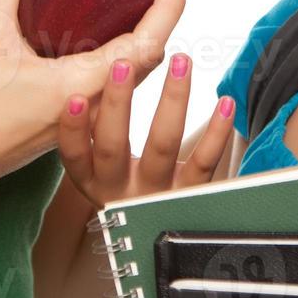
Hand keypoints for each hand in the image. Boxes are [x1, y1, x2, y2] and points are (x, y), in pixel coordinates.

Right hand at [0, 0, 187, 191]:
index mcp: (87, 83)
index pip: (147, 43)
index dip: (169, 10)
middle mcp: (98, 102)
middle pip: (149, 57)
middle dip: (163, 18)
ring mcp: (89, 114)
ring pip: (133, 72)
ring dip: (144, 36)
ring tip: (144, 1)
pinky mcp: (76, 116)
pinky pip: (113, 81)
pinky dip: (121, 52)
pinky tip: (104, 33)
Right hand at [56, 51, 235, 209]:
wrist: (159, 234)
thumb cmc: (126, 186)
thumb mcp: (100, 170)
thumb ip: (93, 133)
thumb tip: (93, 74)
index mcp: (94, 181)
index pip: (76, 156)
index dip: (73, 129)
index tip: (74, 97)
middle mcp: (122, 190)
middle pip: (115, 147)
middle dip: (117, 103)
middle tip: (122, 65)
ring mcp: (157, 194)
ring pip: (163, 144)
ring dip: (172, 99)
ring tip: (180, 63)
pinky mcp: (190, 194)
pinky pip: (204, 161)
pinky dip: (217, 130)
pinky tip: (224, 102)